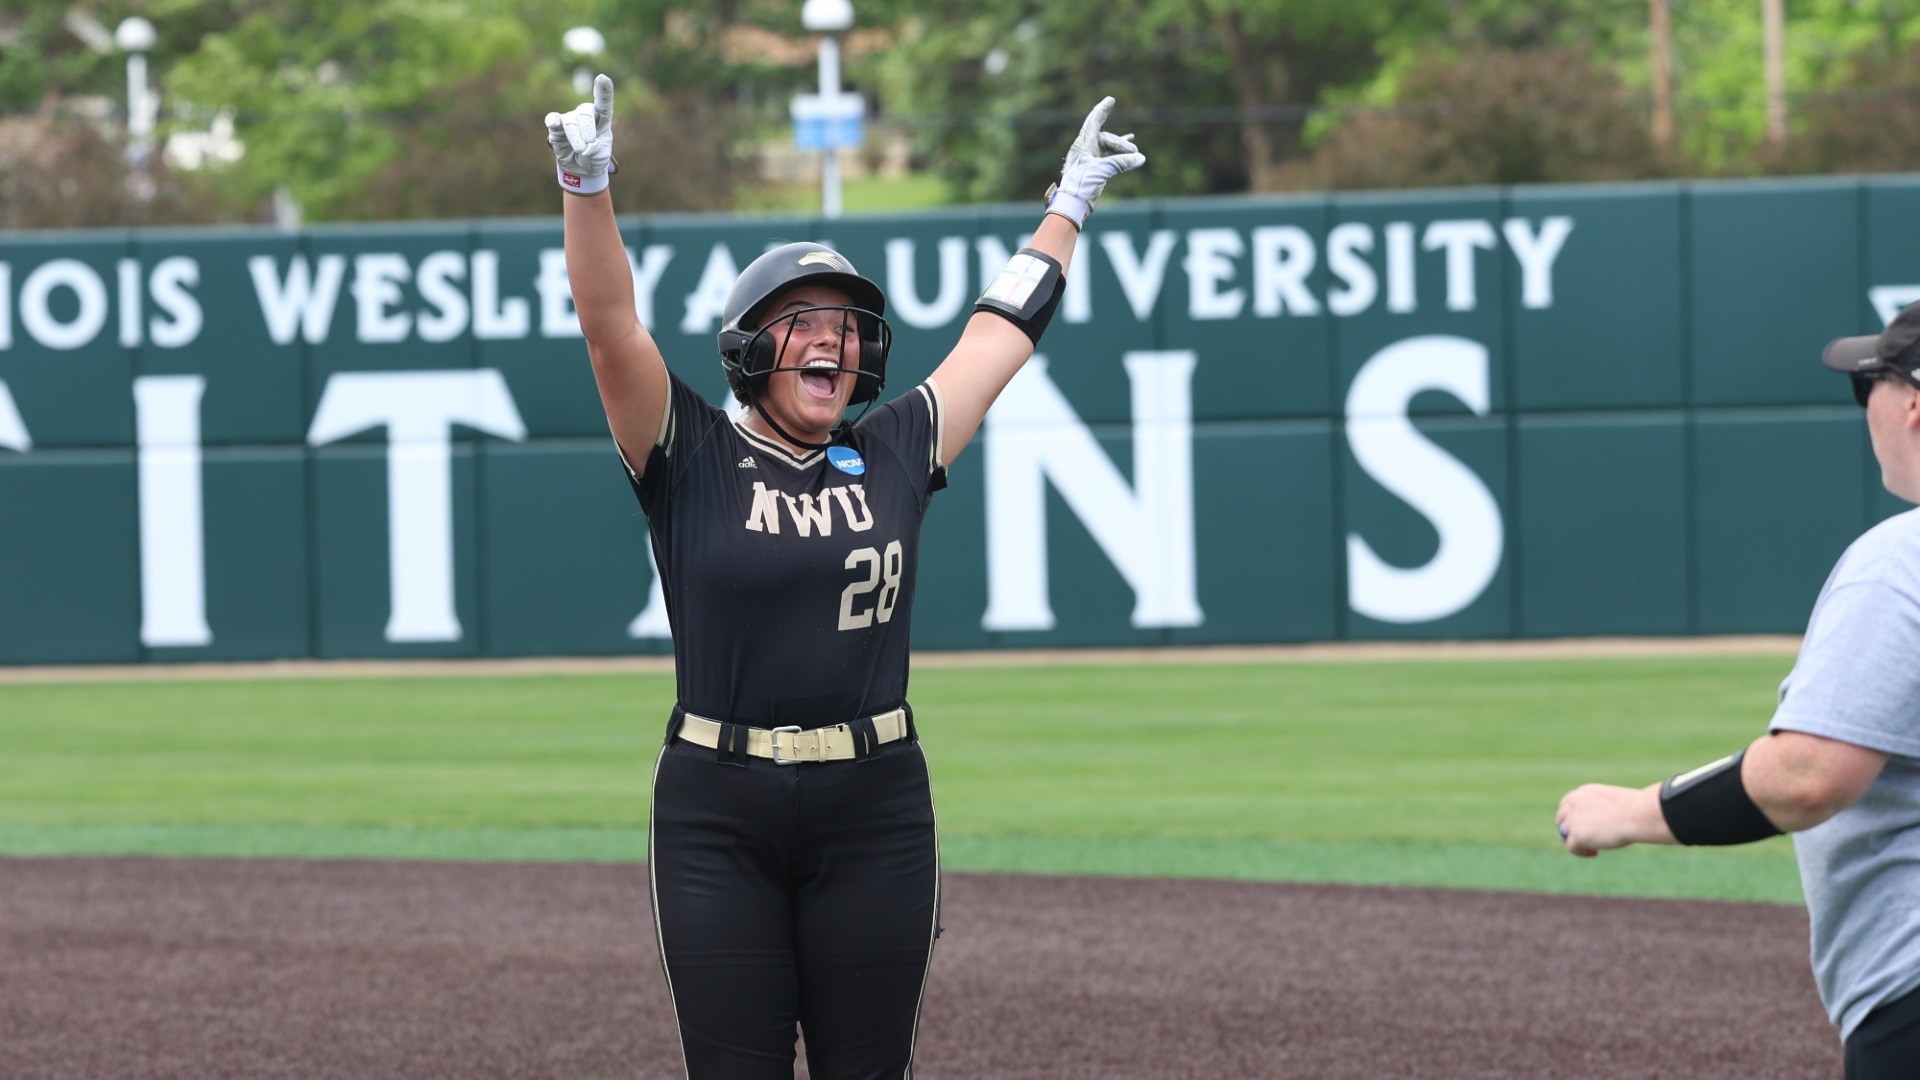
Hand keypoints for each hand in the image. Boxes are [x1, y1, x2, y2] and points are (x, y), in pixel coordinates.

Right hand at [545, 74, 615, 194]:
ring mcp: (570, 119)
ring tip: (581, 150)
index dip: (604, 91)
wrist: (581, 168)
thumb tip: (585, 146)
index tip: (603, 77)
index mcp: (601, 119)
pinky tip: (553, 122)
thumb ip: (596, 151)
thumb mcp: (601, 157)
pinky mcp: (556, 127)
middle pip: (585, 112)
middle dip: (588, 131)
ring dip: (576, 138)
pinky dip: (552, 121)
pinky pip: (553, 120)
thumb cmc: (594, 157)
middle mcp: (585, 115)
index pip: (604, 103)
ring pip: (571, 122)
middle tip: (589, 147)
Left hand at [1046, 97, 1145, 229]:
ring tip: (1136, 155)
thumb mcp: (1102, 171)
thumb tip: (1140, 158)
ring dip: (1122, 151)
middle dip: (1122, 144)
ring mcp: (1090, 159)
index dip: (1102, 110)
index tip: (1111, 100)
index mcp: (1082, 144)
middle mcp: (1085, 149)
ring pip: (1110, 148)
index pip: (1094, 122)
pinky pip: (1110, 157)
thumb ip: (1121, 163)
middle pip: (1107, 138)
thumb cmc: (1081, 186)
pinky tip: (1132, 151)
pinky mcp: (1096, 169)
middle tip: (1135, 153)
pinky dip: (1120, 155)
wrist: (1072, 205)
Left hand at [1555, 782, 1671, 857]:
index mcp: (1582, 792)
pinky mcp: (1576, 835)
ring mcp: (1573, 819)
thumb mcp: (1612, 803)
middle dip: (1571, 830)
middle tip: (1588, 840)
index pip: (1566, 805)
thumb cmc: (1634, 809)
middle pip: (1561, 820)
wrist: (1638, 815)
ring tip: (1594, 848)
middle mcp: (1573, 804)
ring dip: (1577, 842)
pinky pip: (1571, 847)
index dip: (1572, 817)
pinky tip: (1596, 853)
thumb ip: (1598, 809)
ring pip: (1564, 834)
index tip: (1584, 826)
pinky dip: (1581, 852)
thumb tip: (1595, 824)